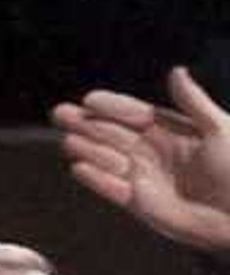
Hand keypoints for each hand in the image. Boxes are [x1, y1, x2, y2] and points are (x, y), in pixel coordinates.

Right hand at [50, 70, 229, 257]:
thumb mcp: (219, 128)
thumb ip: (193, 101)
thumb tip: (176, 71)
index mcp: (171, 130)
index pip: (134, 114)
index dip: (112, 106)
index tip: (90, 99)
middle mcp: (152, 152)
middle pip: (112, 134)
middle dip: (86, 124)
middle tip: (61, 113)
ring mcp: (143, 177)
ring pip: (108, 159)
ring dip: (88, 150)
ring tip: (70, 141)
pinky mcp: (139, 203)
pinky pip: (112, 189)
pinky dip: (96, 179)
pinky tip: (79, 168)